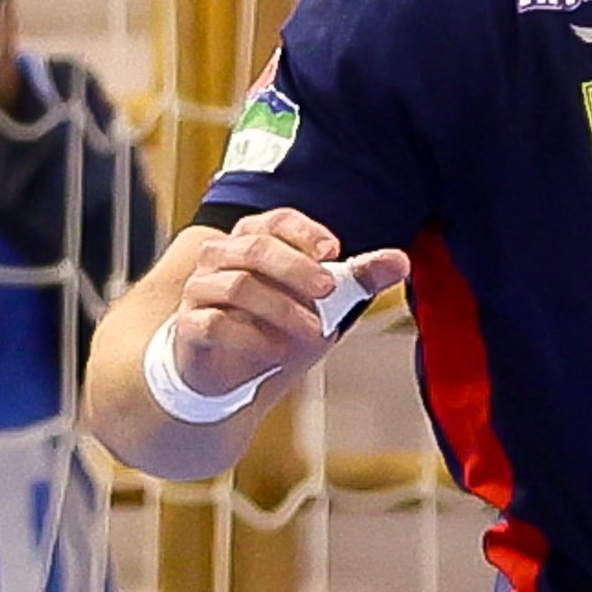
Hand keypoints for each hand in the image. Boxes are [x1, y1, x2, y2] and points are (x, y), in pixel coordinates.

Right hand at [160, 208, 400, 409]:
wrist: (237, 371)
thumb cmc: (280, 323)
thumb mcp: (326, 302)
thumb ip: (359, 278)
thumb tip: (401, 261)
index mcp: (253, 241)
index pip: (274, 220)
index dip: (303, 231)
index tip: (335, 252)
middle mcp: (221, 258)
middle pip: (255, 247)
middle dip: (297, 268)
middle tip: (330, 290)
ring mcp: (200, 291)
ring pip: (237, 284)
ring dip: (282, 308)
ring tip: (315, 332)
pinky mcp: (190, 327)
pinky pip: (212, 323)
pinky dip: (250, 337)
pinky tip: (277, 351)